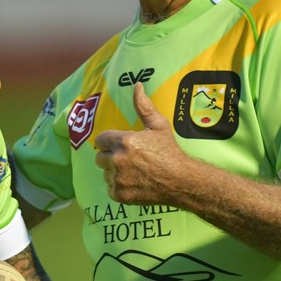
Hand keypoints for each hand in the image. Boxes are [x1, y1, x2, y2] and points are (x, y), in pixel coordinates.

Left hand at [94, 83, 187, 204]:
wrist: (181, 181)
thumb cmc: (169, 151)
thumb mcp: (158, 126)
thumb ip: (143, 106)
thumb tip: (137, 85)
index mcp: (124, 142)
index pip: (101, 140)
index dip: (110, 142)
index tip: (120, 145)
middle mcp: (117, 160)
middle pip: (99, 157)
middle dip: (110, 157)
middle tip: (127, 159)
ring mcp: (118, 179)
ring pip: (105, 173)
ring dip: (114, 172)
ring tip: (133, 171)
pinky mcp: (120, 195)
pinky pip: (110, 188)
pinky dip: (118, 187)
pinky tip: (133, 182)